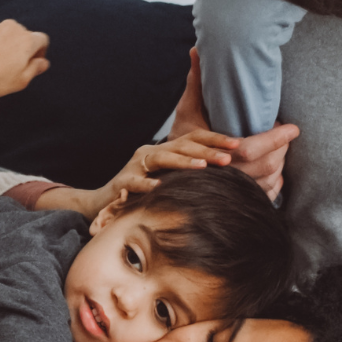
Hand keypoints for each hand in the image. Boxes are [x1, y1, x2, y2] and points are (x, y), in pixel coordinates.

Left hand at [0, 20, 49, 96]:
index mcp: (26, 40)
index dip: (39, 50)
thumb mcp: (22, 80)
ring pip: (0, 32)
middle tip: (8, 63)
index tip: (32, 61)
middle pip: (20, 34)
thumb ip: (36, 68)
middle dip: (17, 45)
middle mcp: (11, 28)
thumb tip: (43, 62)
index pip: (41, 39)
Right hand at [96, 129, 240, 207]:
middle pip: (181, 145)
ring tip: (202, 166)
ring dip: (183, 161)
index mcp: (164, 149)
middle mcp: (150, 152)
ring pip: (161, 158)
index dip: (215, 139)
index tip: (237, 144)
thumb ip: (189, 172)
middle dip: (206, 150)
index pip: (193, 139)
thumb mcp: (168, 178)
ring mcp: (135, 165)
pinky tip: (159, 187)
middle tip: (228, 157)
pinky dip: (147, 184)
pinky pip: (135, 181)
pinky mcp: (122, 181)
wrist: (104, 202)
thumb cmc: (142, 191)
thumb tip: (224, 172)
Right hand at [170, 47, 298, 200]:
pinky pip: (264, 197)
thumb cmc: (178, 139)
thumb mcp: (186, 111)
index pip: (252, 148)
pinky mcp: (234, 203)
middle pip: (266, 166)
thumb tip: (197, 49)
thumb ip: (196, 83)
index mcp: (214, 154)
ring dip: (280, 167)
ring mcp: (229, 193)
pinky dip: (274, 185)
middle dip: (281, 149)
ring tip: (282, 149)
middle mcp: (223, 176)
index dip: (276, 138)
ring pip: (267, 183)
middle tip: (288, 134)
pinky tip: (276, 172)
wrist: (163, 174)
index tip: (293, 127)